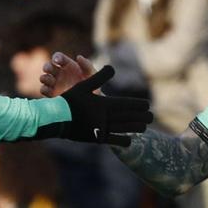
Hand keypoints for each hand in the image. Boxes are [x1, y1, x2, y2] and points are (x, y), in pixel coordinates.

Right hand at [33, 64, 152, 144]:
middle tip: (152, 117)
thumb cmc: (69, 101)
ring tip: (145, 128)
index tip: (148, 105)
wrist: (55, 119)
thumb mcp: (83, 85)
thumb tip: (112, 67)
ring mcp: (101, 129)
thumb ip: (99, 77)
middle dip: (142, 117)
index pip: (127, 104)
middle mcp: (105, 117)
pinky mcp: (96, 138)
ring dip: (136, 128)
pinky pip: (113, 140)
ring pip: (123, 129)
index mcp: (105, 104)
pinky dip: (122, 140)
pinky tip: (130, 140)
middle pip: (128, 117)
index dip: (139, 105)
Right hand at [38, 51, 97, 96]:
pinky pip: (44, 90)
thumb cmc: (91, 84)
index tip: (56, 61)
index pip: (58, 57)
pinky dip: (44, 90)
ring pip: (44, 78)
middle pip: (48, 66)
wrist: (90, 100)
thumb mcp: (92, 74)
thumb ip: (87, 65)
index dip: (56, 57)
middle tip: (48, 69)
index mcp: (67, 65)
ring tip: (52, 81)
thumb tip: (79, 57)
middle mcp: (59, 73)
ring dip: (45, 78)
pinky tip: (50, 91)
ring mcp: (54, 83)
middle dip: (47, 67)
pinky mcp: (52, 94)